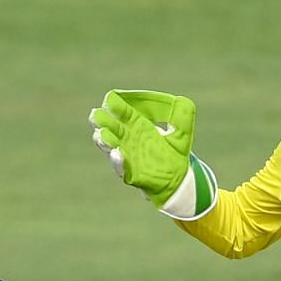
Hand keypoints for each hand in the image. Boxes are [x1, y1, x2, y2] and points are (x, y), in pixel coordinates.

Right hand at [88, 89, 216, 219]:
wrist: (177, 180)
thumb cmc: (175, 153)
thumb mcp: (182, 132)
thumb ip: (182, 114)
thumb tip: (180, 100)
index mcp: (136, 122)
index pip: (118, 108)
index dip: (113, 102)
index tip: (112, 101)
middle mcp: (126, 137)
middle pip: (106, 124)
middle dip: (100, 119)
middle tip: (98, 115)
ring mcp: (125, 154)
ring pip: (107, 145)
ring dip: (104, 139)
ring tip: (103, 134)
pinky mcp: (129, 173)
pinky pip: (119, 167)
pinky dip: (117, 161)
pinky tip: (117, 153)